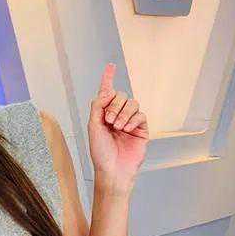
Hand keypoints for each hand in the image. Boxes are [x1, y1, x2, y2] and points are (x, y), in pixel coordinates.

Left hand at [88, 63, 148, 190]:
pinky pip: (141, 115)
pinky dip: (133, 120)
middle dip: (114, 105)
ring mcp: (130, 122)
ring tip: (117, 127)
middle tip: (109, 120)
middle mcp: (117, 115)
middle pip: (121, 95)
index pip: (107, 92)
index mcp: (103, 114)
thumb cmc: (100, 152)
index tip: (111, 66)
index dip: (108, 78)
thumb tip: (107, 91)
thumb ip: (98, 106)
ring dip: (123, 113)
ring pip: (132, 103)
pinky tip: (127, 130)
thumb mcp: (93, 126)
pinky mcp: (141, 129)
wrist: (112, 169)